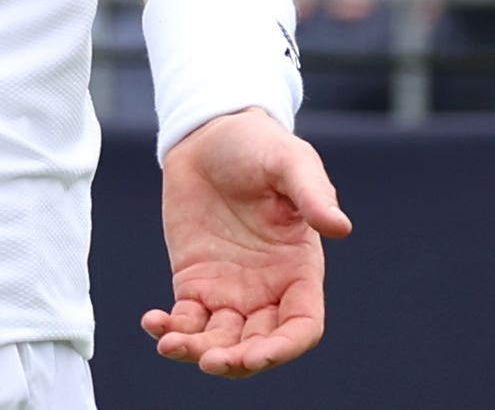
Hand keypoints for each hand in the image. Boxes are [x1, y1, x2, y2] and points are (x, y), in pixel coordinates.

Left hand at [144, 108, 351, 376]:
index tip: (257, 355)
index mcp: (299, 269)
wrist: (209, 134)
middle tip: (210, 360)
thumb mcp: (290, 161)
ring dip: (198, 351)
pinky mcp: (194, 279)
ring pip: (219, 339)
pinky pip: (186, 317)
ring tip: (171, 344)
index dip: (284, 348)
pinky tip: (154, 322)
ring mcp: (230, 288)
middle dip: (237, 360)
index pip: (301, 326)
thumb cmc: (260, 146)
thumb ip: (312, 194)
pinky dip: (171, 328)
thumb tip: (340, 226)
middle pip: (258, 343)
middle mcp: (268, 288)